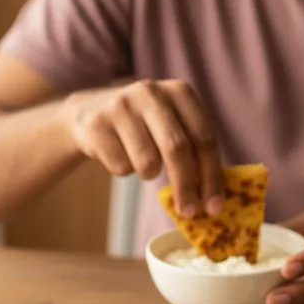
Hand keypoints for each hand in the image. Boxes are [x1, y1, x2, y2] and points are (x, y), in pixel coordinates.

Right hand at [67, 79, 224, 215]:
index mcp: (179, 92)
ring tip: (141, 160)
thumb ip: (195, 151)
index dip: (212, 176)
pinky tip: (118, 153)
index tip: (214, 207)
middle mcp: (151, 92)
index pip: (204, 139)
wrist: (89, 112)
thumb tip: (213, 199)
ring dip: (148, 173)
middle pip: (177, 149)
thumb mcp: (172, 125)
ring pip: (147, 162)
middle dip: (186, 187)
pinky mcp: (96, 124)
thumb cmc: (143, 127)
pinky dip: (124, 170)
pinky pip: (120, 167)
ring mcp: (121, 105)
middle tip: (188, 212)